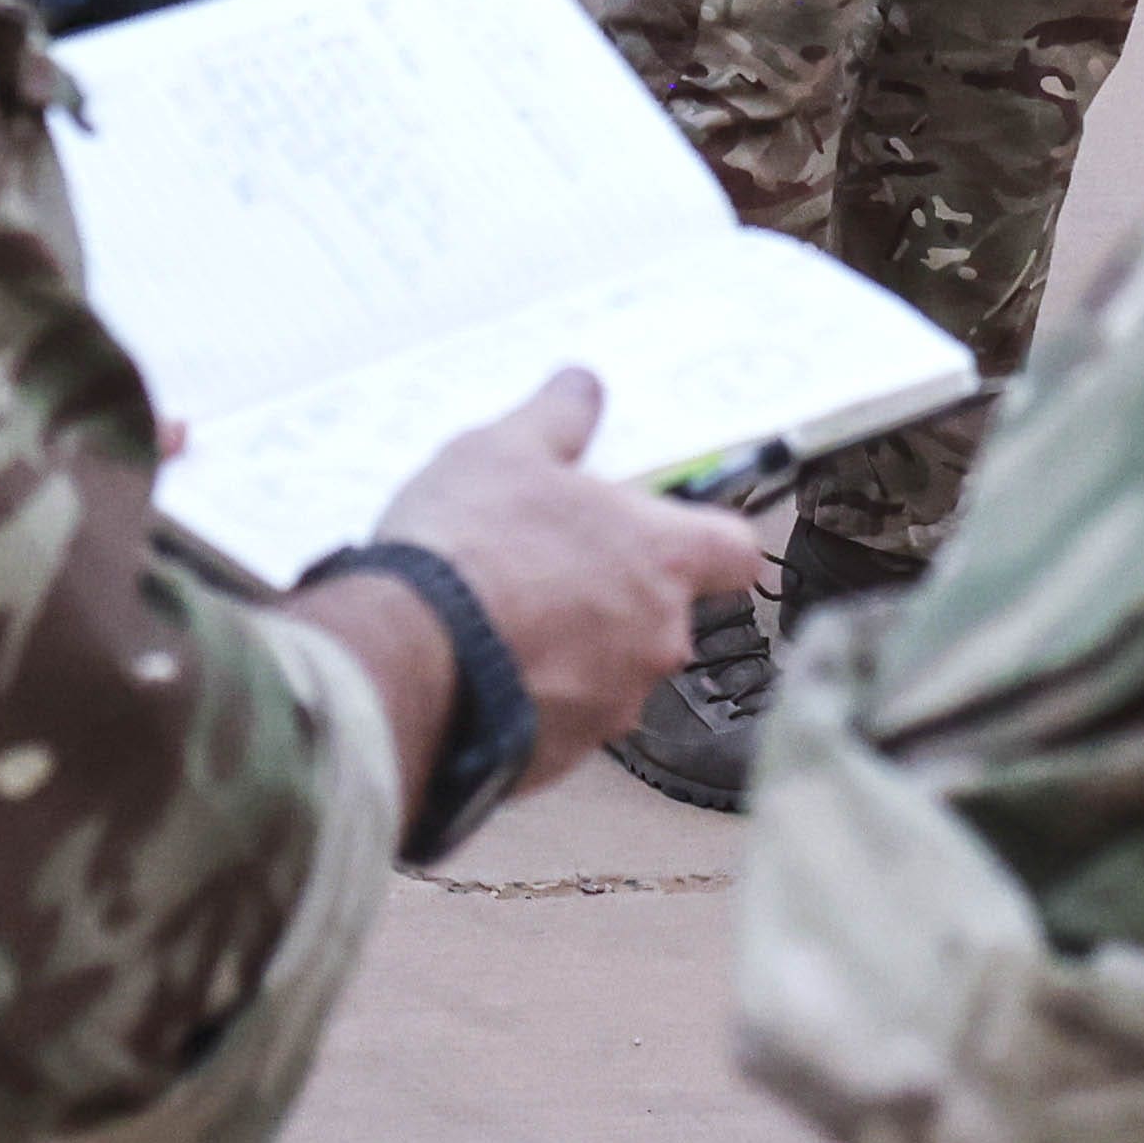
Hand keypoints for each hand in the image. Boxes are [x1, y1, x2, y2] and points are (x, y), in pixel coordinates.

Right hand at [373, 368, 776, 791]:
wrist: (408, 656)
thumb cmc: (470, 545)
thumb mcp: (506, 449)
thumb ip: (558, 418)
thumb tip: (583, 386)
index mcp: (662, 558)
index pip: (735, 550)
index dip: (707, 538)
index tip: (669, 527)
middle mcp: (658, 637)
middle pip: (664, 611)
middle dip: (614, 593)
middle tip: (548, 566)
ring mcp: (616, 704)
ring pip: (613, 668)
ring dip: (573, 648)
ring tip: (502, 618)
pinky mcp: (566, 755)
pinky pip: (565, 718)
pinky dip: (535, 697)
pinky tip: (482, 668)